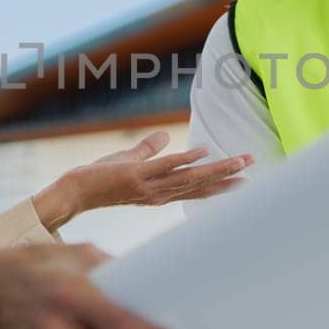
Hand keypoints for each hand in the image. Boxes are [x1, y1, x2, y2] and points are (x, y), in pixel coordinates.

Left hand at [32, 132, 252, 230]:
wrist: (76, 191)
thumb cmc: (102, 178)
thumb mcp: (130, 161)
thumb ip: (148, 149)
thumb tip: (163, 135)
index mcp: (162, 192)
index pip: (197, 188)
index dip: (221, 184)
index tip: (244, 179)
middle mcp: (160, 193)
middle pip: (201, 185)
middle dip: (228, 176)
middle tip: (252, 166)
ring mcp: (149, 186)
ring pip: (190, 178)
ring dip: (216, 169)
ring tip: (239, 160)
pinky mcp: (136, 176)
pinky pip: (165, 167)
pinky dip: (185, 160)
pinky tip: (203, 152)